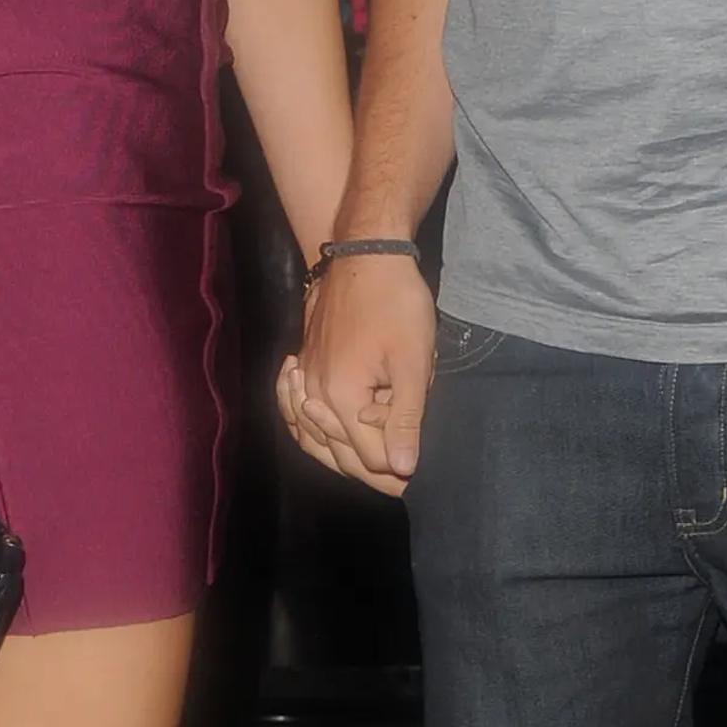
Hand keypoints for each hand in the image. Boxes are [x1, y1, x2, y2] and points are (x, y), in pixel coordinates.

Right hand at [289, 253, 435, 496]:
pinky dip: (322, 430)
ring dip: (348, 452)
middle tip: (407, 474)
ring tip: (379, 460)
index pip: (367, 456)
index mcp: (339, 397)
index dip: (397, 469)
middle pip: (340, 453)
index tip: (420, 474)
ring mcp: (305, 378)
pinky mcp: (307, 363)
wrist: (366, 252)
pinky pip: (307, 413)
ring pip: (319, 438)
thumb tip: (401, 469)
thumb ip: (406, 418)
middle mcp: (313, 393)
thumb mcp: (413, 362)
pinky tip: (340, 430)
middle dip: (374, 468)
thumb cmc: (395, 304)